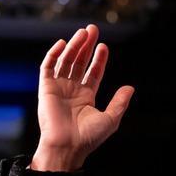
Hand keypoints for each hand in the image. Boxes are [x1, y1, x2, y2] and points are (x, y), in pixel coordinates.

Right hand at [31, 25, 134, 170]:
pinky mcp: (45, 88)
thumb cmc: (88, 137)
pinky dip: (53, 54)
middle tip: (92, 29)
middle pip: (79, 62)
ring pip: (66, 61)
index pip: (93, 73)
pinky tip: (63, 43)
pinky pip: (47, 67)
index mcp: (86, 97)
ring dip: (73, 46)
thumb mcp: (110, 119)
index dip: (99, 59)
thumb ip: (120, 102)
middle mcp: (71, 90)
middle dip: (86, 46)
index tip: (104, 46)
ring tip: (83, 32)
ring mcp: (58, 88)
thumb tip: (130, 87)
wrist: (67, 146)